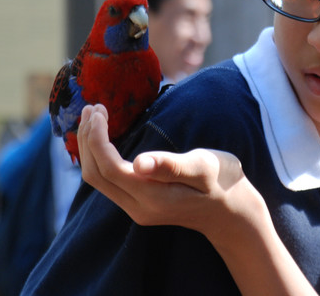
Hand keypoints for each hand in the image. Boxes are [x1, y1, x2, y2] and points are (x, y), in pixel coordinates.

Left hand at [77, 104, 260, 237]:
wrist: (231, 211)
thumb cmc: (222, 182)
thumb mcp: (204, 167)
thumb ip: (171, 165)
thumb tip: (139, 163)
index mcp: (152, 196)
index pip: (109, 167)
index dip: (97, 138)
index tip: (99, 109)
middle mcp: (138, 207)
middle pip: (95, 174)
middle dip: (88, 139)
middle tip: (92, 107)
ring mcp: (137, 208)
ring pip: (98, 179)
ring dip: (89, 147)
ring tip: (93, 117)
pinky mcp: (138, 204)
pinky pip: (107, 180)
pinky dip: (98, 156)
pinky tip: (103, 138)